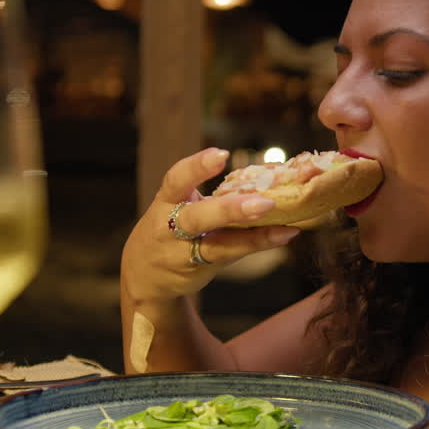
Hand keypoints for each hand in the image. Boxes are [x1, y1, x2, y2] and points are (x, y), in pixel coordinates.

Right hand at [121, 148, 300, 302]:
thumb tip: (262, 174)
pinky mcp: (200, 268)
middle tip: (264, 203)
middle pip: (197, 218)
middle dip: (229, 210)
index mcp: (166, 201)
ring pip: (218, 245)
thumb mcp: (176, 206)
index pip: (176, 180)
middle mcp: (171, 228)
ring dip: (252, 236)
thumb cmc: (171, 229)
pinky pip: (231, 256)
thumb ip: (207, 194)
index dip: (196, 167)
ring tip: (283, 228)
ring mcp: (184, 252)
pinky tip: (283, 235)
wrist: (145, 275)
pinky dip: (258, 244)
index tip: (221, 154)